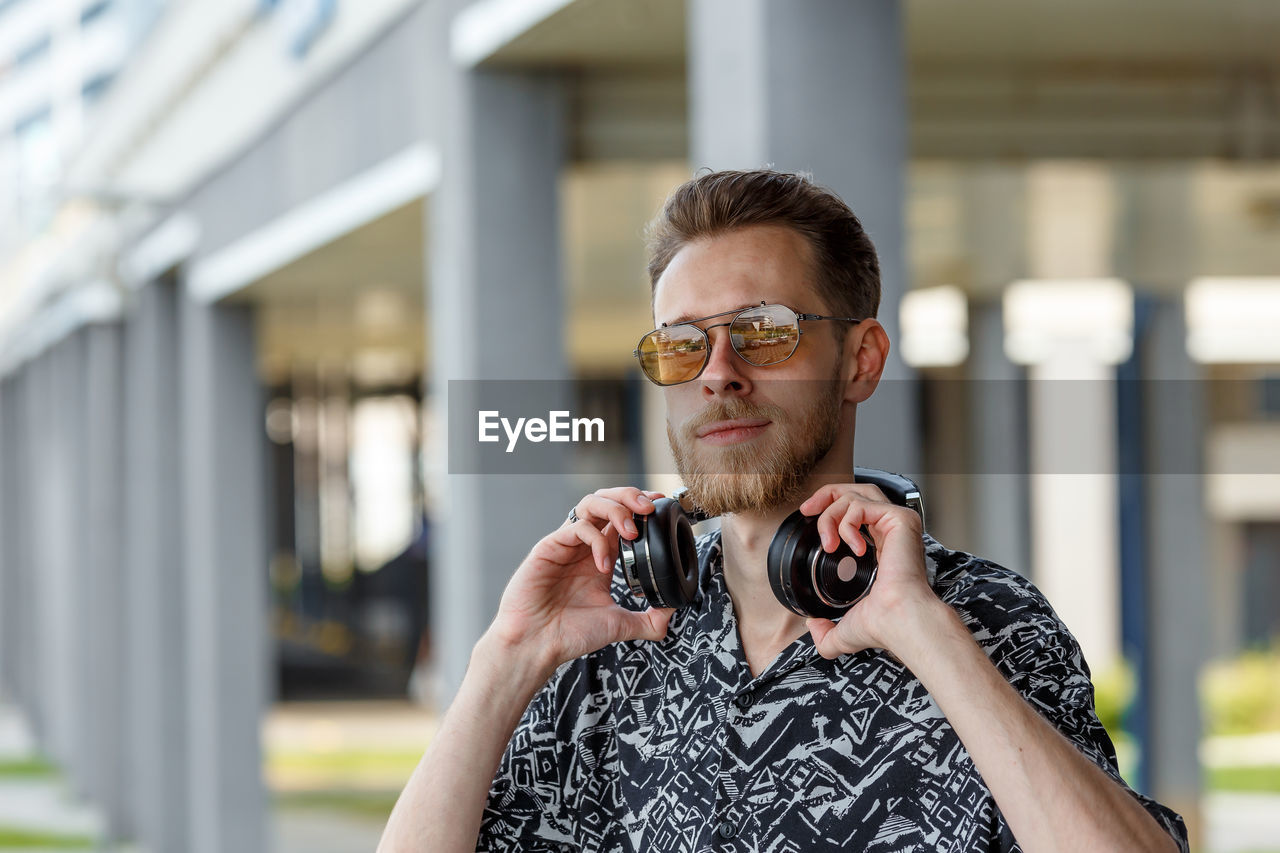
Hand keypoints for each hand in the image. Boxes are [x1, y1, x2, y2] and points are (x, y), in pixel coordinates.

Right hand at [485, 487, 674, 676]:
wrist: (536, 647)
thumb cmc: (569, 634)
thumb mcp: (619, 625)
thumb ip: (648, 619)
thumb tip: (672, 612)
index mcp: (599, 557)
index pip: (621, 518)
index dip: (641, 508)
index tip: (662, 508)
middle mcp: (583, 546)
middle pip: (606, 499)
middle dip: (630, 496)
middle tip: (649, 508)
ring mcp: (565, 544)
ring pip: (590, 503)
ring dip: (615, 509)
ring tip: (631, 530)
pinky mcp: (548, 547)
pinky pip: (576, 527)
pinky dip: (596, 540)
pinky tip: (604, 564)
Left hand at [797, 483, 936, 658]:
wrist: (899, 621)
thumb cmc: (883, 626)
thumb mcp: (844, 629)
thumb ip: (825, 632)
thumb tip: (812, 626)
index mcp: (882, 547)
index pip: (857, 511)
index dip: (831, 507)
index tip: (810, 517)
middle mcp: (892, 532)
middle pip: (857, 490)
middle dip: (826, 495)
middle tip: (808, 511)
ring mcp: (898, 523)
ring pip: (855, 495)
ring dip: (831, 515)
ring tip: (829, 543)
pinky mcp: (900, 519)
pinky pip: (862, 504)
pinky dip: (847, 522)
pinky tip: (852, 547)